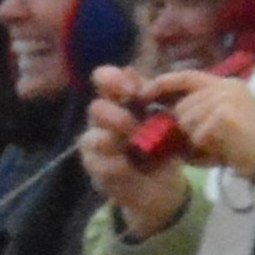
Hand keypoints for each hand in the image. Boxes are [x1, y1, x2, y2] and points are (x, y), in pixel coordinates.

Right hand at [80, 66, 191, 233]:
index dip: (112, 79)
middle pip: (95, 108)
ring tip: (135, 146)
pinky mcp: (97, 170)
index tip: (133, 90)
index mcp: (118, 100)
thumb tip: (131, 70)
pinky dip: (117, 164)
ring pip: (91, 138)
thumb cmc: (161, 143)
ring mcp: (96, 146)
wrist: (163, 184)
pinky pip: (99, 164)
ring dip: (114, 140)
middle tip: (134, 125)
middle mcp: (102, 120)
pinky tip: (130, 166)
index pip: (103, 79)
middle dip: (116, 115)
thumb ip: (149, 95)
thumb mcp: (162, 117)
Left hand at [139, 66, 254, 182]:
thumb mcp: (221, 123)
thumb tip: (166, 116)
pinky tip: (221, 152)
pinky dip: (203, 150)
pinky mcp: (223, 115)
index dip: (164, 83)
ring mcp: (224, 99)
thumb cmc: (247, 148)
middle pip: (182, 106)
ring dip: (195, 140)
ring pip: (186, 121)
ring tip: (217, 147)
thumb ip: (198, 114)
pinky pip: (195, 136)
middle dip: (185, 128)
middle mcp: (225, 87)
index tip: (145, 92)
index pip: (187, 76)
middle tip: (207, 142)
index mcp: (226, 85)